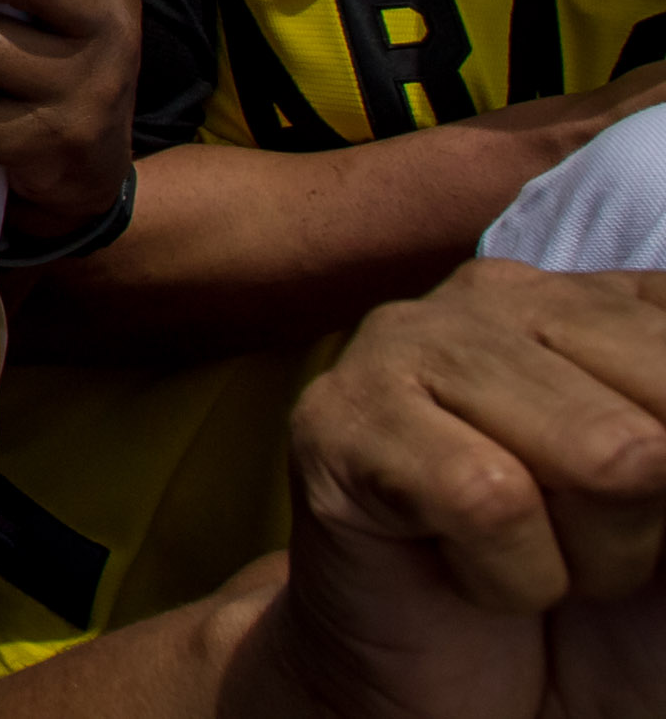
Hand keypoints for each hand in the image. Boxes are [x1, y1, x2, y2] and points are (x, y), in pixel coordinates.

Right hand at [245, 262, 665, 718]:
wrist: (471, 704)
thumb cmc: (607, 615)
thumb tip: (657, 446)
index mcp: (606, 302)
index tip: (654, 505)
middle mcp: (505, 294)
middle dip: (654, 516)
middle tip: (582, 542)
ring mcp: (405, 341)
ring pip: (604, 454)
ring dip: (590, 556)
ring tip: (529, 555)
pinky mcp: (337, 417)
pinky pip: (490, 502)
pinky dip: (505, 578)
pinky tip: (460, 568)